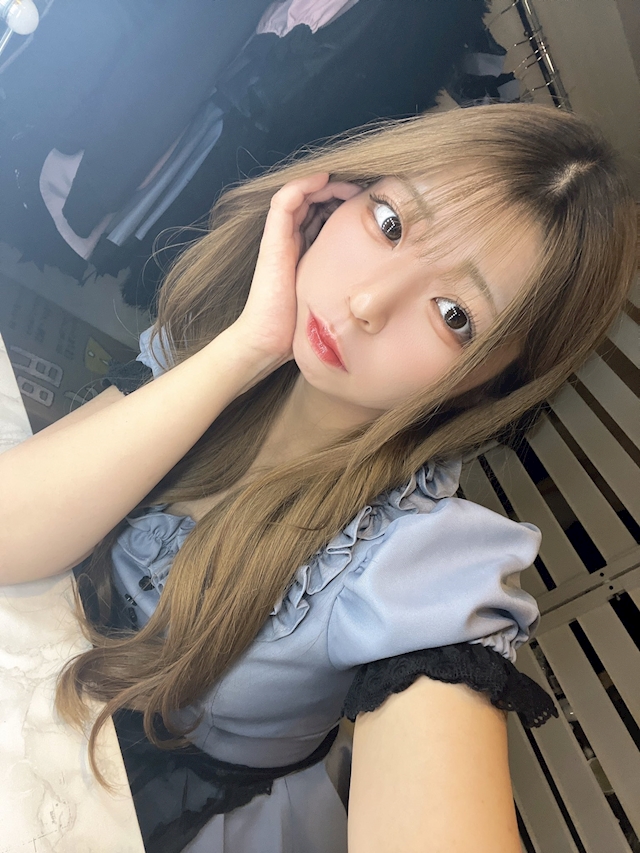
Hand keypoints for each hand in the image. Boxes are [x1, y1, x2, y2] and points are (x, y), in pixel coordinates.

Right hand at [230, 173, 362, 369]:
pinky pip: (285, 200)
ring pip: (300, 194)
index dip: (342, 203)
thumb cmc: (300, 323)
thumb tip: (375, 279)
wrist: (270, 339)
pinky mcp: (273, 240)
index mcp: (303, 250)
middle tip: (363, 191)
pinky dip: (304, 185)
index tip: (366, 205)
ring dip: (325, 184)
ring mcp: (280, 238)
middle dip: (337, 191)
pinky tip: (325, 181)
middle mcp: (290, 240)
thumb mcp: (331, 293)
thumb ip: (345, 279)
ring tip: (349, 185)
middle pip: (312, 201)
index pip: (320, 214)